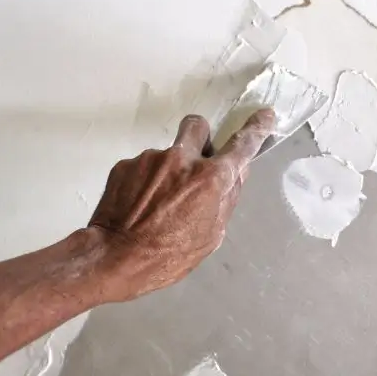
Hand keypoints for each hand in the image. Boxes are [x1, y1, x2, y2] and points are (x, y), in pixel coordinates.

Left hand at [85, 109, 275, 301]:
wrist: (112, 258)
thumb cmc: (168, 256)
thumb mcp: (211, 235)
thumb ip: (226, 199)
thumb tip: (237, 174)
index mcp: (211, 179)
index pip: (242, 145)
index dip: (257, 129)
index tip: (264, 117)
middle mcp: (182, 159)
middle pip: (198, 126)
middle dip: (201, 139)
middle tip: (195, 165)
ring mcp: (150, 158)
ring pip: (168, 154)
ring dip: (168, 171)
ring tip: (157, 205)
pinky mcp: (125, 165)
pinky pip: (143, 168)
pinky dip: (145, 183)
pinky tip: (138, 207)